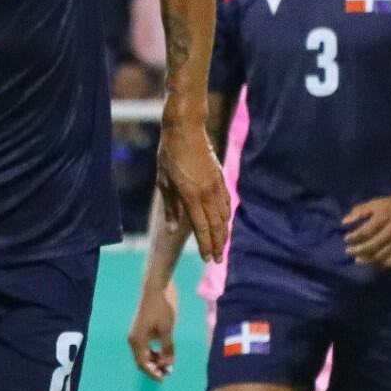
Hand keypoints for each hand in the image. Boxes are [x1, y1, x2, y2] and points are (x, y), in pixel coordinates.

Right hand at [128, 278, 178, 380]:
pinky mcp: (141, 330)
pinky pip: (145, 347)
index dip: (153, 372)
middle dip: (154, 367)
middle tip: (169, 372)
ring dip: (154, 360)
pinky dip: (153, 352)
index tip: (165, 378)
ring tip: (168, 364)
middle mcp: (134, 339)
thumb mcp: (167, 330)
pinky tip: (164, 353)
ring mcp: (136, 334)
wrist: (155, 290)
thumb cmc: (162, 310)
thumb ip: (167, 348)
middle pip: (141, 360)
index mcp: (138, 341)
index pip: (143, 363)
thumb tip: (168, 364)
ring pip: (143, 354)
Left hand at [156, 120, 228, 262]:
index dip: (205, 245)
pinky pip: (227, 202)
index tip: (207, 258)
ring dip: (224, 233)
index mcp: (190, 195)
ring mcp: (216, 185)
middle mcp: (207, 193)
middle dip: (217, 244)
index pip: (201, 227)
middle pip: (216, 225)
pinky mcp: (221, 178)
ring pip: (224, 215)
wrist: (186, 130)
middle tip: (218, 260)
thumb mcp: (163, 182)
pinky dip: (227, 216)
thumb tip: (173, 230)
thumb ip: (171, 208)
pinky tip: (225, 223)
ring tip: (222, 246)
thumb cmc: (169, 156)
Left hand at [340, 190, 390, 268]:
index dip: (354, 237)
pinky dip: (380, 264)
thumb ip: (359, 211)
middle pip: (373, 245)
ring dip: (367, 260)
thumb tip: (343, 222)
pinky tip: (372, 263)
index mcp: (384, 217)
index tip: (346, 239)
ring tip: (358, 259)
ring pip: (382, 255)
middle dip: (358, 250)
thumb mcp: (375, 203)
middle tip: (348, 251)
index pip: (366, 231)